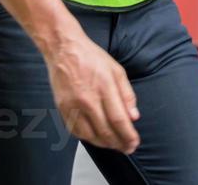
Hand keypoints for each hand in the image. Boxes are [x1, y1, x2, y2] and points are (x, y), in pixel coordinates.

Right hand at [44, 33, 140, 152]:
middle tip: (127, 148)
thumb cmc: (91, 57)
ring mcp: (73, 106)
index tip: (134, 143)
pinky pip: (76, 131)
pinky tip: (96, 138)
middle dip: (119, 144)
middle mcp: (88, 99)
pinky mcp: (63, 109)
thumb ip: (127, 95)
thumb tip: (133, 116)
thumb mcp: (117, 70)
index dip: (128, 136)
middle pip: (105, 131)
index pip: (119, 120)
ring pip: (90, 135)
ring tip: (114, 145)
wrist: (64, 50)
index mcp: (105, 88)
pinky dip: (88, 138)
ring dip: (104, 144)